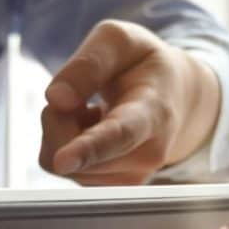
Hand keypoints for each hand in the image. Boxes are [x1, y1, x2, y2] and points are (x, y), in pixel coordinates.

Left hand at [39, 21, 221, 184]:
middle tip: (82, 93)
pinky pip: (61, 168)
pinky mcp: (107, 188)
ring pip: (57, 161)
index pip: (119, 134)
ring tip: (92, 111)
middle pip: (66, 148)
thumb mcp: (120, 41)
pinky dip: (64, 146)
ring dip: (61, 130)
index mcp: (152, 113)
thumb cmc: (142, 65)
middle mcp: (145, 155)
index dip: (89, 148)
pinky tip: (91, 131)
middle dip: (57, 116)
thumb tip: (56, 98)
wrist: (173, 98)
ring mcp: (127, 177)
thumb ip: (89, 62)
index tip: (63, 161)